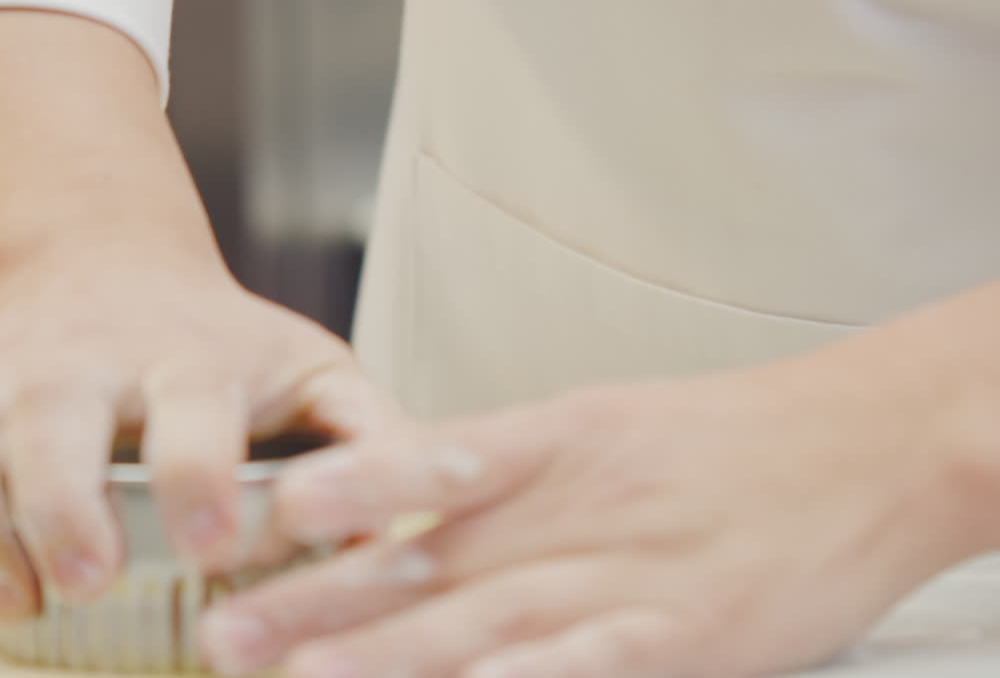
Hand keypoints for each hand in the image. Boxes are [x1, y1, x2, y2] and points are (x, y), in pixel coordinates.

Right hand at [0, 248, 396, 620]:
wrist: (105, 266)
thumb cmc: (221, 339)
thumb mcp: (311, 366)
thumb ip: (367, 433)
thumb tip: (423, 512)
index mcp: (191, 354)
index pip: (191, 409)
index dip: (198, 477)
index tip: (209, 546)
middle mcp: (89, 357)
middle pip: (54, 423)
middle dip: (62, 507)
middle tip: (85, 584)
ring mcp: (7, 374)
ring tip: (14, 602)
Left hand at [200, 360, 994, 676]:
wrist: (853, 441)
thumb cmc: (718, 438)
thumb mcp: (595, 427)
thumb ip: (499, 472)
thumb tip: (398, 505)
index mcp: (542, 445)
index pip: (419, 469)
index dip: (337, 498)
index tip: (258, 523)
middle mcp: (564, 510)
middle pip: (423, 562)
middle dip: (317, 604)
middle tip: (228, 632)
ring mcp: (621, 574)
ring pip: (483, 620)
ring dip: (386, 656)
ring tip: (301, 675)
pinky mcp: (684, 629)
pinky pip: (591, 660)